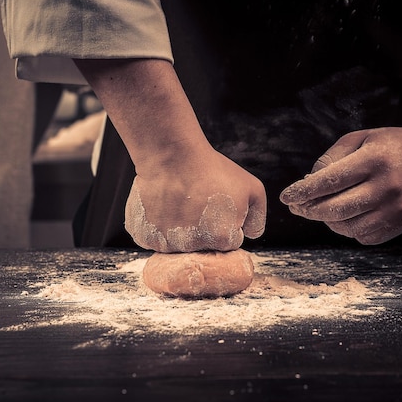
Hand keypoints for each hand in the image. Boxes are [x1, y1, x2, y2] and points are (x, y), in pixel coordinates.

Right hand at [125, 148, 266, 251]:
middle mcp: (192, 247)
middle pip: (202, 248)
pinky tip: (163, 207)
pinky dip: (158, 227)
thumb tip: (249, 236)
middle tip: (198, 204)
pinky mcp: (144, 236)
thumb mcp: (252, 188)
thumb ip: (258, 219)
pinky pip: (154, 239)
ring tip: (180, 203)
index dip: (226, 224)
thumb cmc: (212, 169)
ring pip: (177, 245)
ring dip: (179, 231)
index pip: (229, 244)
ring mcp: (165, 244)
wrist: (172, 154)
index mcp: (221, 240)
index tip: (217, 208)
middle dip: (203, 230)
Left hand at [279, 126, 401, 244]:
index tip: (286, 196)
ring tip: (322, 208)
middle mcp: (388, 186)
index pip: (329, 181)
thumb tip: (307, 184)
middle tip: (296, 206)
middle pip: (336, 209)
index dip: (303, 191)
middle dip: (309, 210)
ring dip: (327, 221)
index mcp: (374, 160)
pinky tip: (345, 215)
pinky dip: (348, 229)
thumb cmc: (387, 146)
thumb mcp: (357, 140)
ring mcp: (397, 208)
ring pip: (347, 227)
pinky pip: (363, 236)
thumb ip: (329, 159)